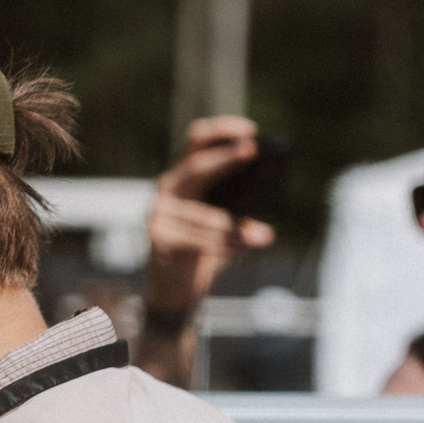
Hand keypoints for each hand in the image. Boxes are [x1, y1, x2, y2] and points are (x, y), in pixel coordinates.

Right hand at [143, 115, 276, 329]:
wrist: (175, 291)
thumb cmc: (204, 251)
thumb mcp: (225, 221)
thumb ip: (239, 205)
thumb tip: (265, 197)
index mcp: (183, 178)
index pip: (196, 141)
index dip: (221, 131)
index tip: (250, 131)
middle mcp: (166, 190)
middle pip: (195, 166)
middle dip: (226, 157)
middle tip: (251, 150)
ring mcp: (159, 214)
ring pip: (204, 213)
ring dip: (233, 226)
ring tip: (259, 235)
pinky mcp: (158, 239)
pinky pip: (197, 239)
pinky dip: (224, 245)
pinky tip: (243, 247)